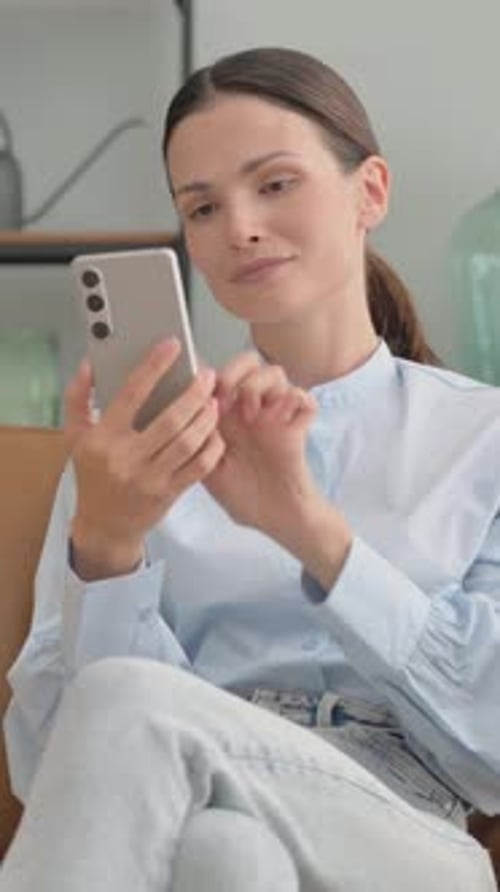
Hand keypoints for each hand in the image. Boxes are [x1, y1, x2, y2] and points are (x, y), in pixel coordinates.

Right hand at [65, 339, 224, 579]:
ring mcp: (150, 478)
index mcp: (103, 439)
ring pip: (188, 442)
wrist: (104, 526)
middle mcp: (126, 458)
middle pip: (170, 419)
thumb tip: (90, 364)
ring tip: (214, 401)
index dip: (154, 366)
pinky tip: (216, 432)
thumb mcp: (75, 437)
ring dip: (207, 418)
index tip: (172, 346)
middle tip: (207, 376)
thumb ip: (78, 398)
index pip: (130, 394)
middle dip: (195, 393)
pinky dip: (212, 447)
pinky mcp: (169, 493)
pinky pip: (199, 467)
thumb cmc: (93, 476)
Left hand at [204, 352, 317, 535]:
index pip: (219, 375)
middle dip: (236, 370)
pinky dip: (296, 400)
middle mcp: (250, 409)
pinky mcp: (297, 427)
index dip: (209, 376)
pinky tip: (281, 419)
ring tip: (250, 415)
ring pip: (276, 373)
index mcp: (225, 415)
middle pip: (249, 363)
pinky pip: (305, 399)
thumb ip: (200, 443)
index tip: (201, 395)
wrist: (273, 518)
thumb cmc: (241, 495)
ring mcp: (275, 416)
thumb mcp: (208, 470)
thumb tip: (190, 413)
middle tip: (225, 395)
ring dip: (260, 385)